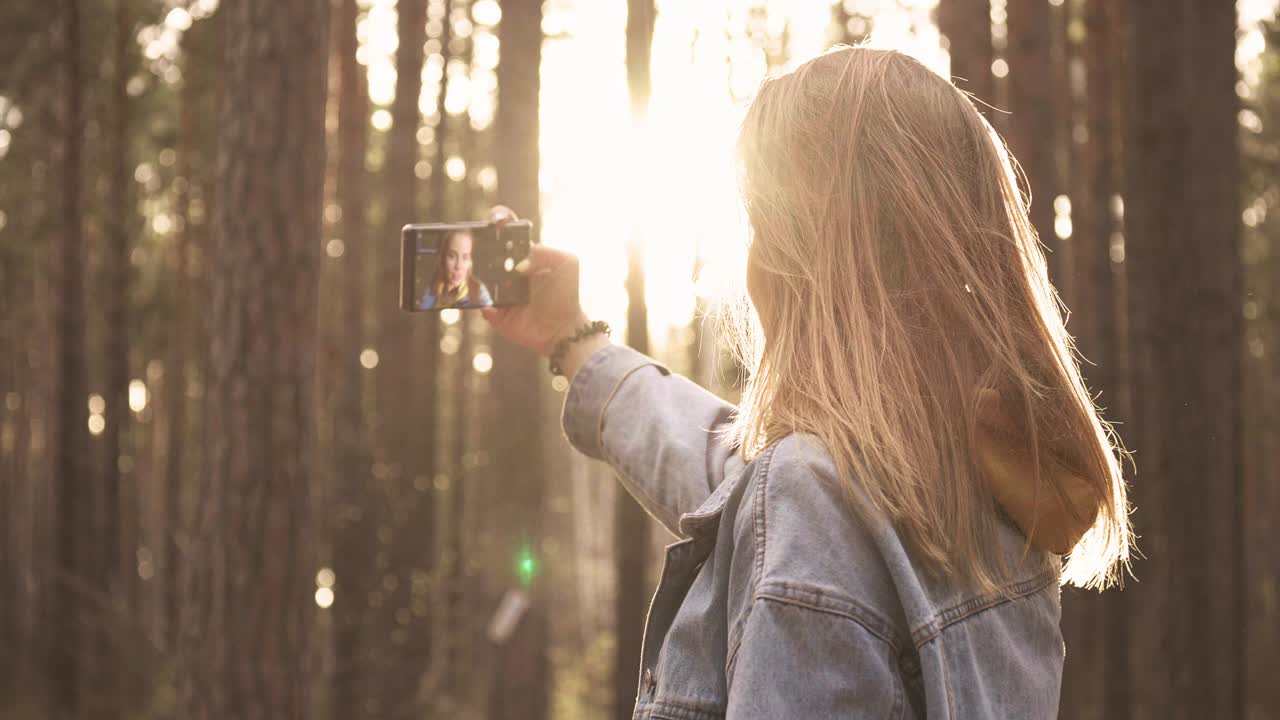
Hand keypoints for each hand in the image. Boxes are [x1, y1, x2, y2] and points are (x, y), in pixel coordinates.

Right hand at [481, 206, 588, 355]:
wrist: (564, 329)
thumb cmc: (566, 295)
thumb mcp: (566, 263)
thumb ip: (545, 250)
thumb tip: (518, 257)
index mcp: (523, 256)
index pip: (506, 234)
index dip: (498, 222)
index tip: (495, 219)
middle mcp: (507, 272)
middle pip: (485, 253)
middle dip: (478, 246)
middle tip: (476, 243)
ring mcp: (499, 292)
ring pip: (477, 278)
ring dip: (474, 272)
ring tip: (474, 268)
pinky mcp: (495, 313)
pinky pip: (480, 304)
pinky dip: (480, 301)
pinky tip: (487, 298)